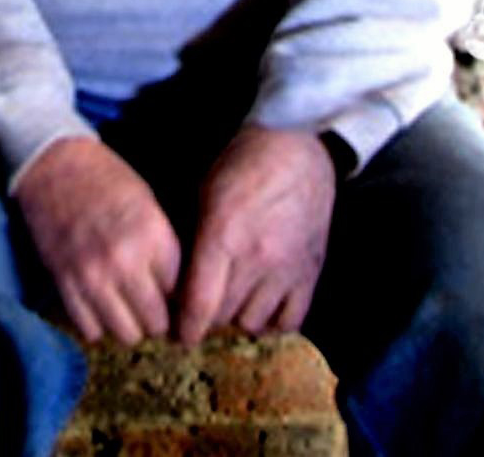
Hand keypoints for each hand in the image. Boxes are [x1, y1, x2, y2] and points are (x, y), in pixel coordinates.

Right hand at [14, 137, 181, 345]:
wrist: (52, 161)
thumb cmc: (104, 178)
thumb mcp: (147, 204)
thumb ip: (163, 247)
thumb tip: (178, 292)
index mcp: (153, 235)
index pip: (182, 293)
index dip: (177, 294)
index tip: (169, 291)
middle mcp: (125, 260)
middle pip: (157, 322)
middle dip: (156, 316)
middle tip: (149, 303)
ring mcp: (92, 274)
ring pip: (126, 334)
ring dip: (129, 324)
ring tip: (124, 306)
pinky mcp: (64, 282)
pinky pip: (90, 329)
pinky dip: (97, 323)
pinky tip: (99, 303)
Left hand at [177, 126, 335, 345]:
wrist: (296, 148)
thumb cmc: (240, 165)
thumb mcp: (203, 194)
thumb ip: (191, 240)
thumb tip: (173, 282)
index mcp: (223, 235)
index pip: (199, 302)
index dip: (184, 326)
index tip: (177, 334)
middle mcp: (256, 258)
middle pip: (223, 316)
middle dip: (205, 319)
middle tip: (196, 315)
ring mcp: (287, 269)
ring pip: (253, 322)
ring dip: (235, 320)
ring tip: (226, 308)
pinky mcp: (310, 273)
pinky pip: (290, 321)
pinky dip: (271, 324)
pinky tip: (258, 310)